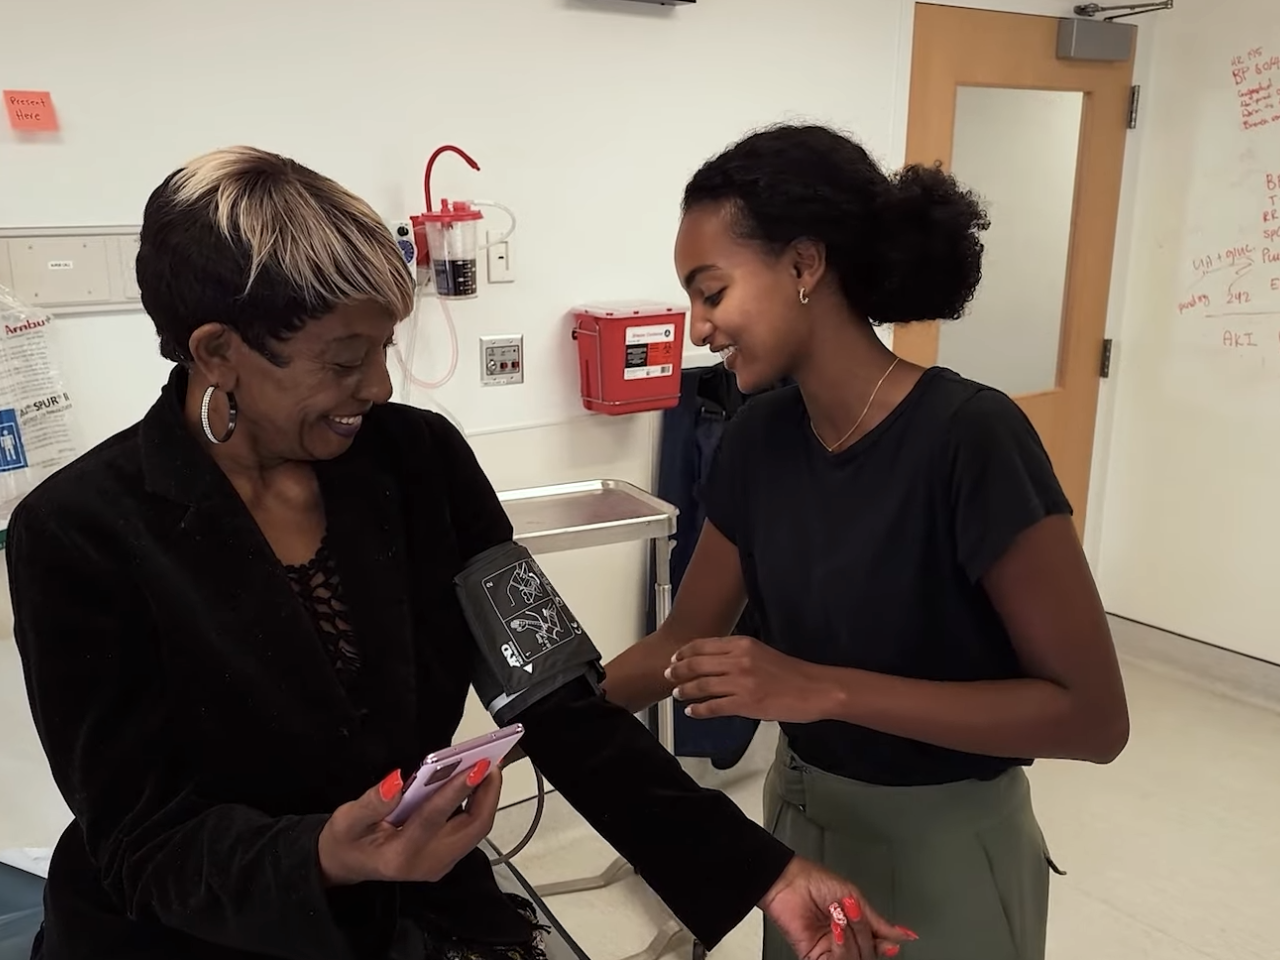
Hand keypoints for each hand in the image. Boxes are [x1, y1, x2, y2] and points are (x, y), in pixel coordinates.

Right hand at [318, 760, 501, 885]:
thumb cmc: (347, 840)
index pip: (435, 818)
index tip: (478, 764)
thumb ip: (372, 802)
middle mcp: (427, 863)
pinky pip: (472, 830)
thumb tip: (395, 780)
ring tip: (490, 766)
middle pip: (472, 828)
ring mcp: (440, 864)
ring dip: (487, 797)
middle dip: (488, 792)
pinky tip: (478, 782)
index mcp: (401, 854)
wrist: (346, 865)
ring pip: (477, 829)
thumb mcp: (347, 819)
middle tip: (492, 760)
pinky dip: (479, 804)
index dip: (458, 789)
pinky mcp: (446, 858)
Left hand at [666, 635, 825, 722]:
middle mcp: (738, 660)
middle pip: (697, 664)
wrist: (814, 689)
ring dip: (685, 690)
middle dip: (678, 671)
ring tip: (677, 695)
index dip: (684, 652)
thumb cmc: (790, 672)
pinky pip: (714, 707)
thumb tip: (714, 661)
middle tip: (668, 676)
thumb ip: (737, 654)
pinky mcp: (746, 704)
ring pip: (702, 685)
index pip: (704, 645)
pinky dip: (699, 710)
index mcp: (742, 644)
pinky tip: (692, 712)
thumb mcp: (761, 652)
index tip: (674, 658)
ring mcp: (741, 683)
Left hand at [760, 857, 913, 959]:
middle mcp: (843, 940)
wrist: (787, 881)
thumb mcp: (855, 897)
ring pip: (855, 959)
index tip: (892, 942)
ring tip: (840, 918)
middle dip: (864, 933)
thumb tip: (903, 935)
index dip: (884, 945)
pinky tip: (836, 932)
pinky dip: (841, 948)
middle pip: (868, 953)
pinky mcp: (814, 956)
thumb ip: (879, 922)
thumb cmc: (813, 881)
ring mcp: (829, 949)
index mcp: (854, 927)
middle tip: (853, 912)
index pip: (876, 945)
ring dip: (851, 940)